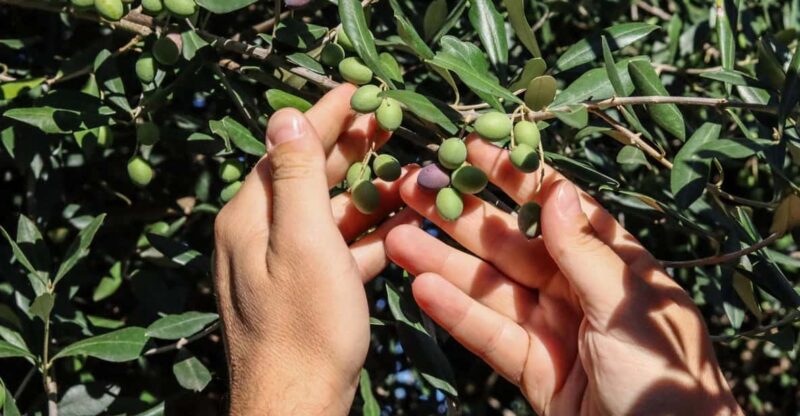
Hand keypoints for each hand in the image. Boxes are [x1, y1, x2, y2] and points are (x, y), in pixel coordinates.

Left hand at [213, 85, 418, 413]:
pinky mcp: (307, 290)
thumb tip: (285, 116)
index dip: (324, 116)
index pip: (287, 148)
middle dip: (352, 148)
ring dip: (369, 192)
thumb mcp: (302, 243)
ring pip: (329, 214)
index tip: (358, 89)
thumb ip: (295, 177)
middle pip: (309, 177)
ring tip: (409, 168)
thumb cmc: (304, 329)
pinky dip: (371, 234)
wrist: (298, 409)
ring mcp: (284, 265)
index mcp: (250, 218)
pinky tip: (405, 222)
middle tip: (391, 120)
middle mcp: (260, 236)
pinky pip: (340, 250)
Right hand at [386, 135, 742, 414]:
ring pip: (489, 288)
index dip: (510, 177)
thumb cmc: (666, 379)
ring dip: (444, 263)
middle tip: (413, 188)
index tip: (468, 148)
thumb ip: (584, 251)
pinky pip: (488, 334)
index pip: (553, 208)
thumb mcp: (628, 307)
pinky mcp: (531, 369)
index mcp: (611, 264)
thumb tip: (555, 189)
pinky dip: (456, 314)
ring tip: (397, 237)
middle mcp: (577, 289)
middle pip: (509, 244)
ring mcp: (551, 329)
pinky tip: (422, 290)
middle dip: (461, 216)